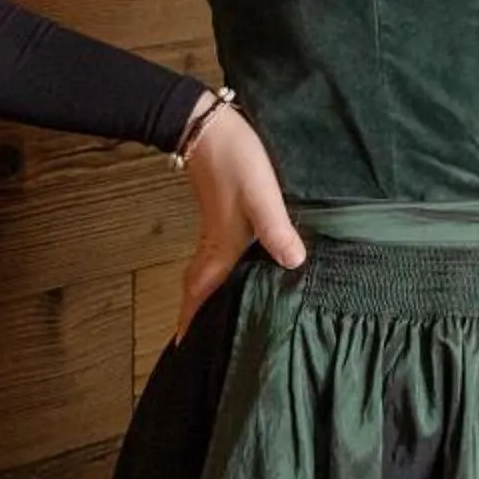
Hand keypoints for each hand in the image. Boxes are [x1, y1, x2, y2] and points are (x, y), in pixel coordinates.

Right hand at [174, 100, 303, 339]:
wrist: (209, 127)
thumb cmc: (236, 161)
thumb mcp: (261, 195)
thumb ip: (276, 228)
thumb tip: (294, 264)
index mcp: (220, 248)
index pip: (199, 294)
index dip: (192, 321)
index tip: (184, 351)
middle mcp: (214, 245)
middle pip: (200, 290)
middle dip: (200, 318)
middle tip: (204, 345)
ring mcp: (217, 231)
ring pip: (209, 274)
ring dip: (210, 296)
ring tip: (220, 318)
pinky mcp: (223, 218)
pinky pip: (217, 258)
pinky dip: (222, 274)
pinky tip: (243, 273)